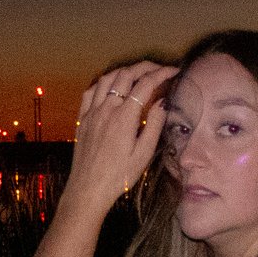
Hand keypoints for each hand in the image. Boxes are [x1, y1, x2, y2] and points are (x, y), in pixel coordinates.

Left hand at [63, 60, 178, 216]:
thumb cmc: (119, 176)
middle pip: (126, 74)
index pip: (146, 84)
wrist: (88, 189)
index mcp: (124, 117)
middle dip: (145, 67)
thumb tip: (164, 101)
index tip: (174, 71)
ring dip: (124, 71)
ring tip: (138, 73)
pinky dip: (103, 82)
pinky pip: (91, 91)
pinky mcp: (83, 119)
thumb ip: (155, 124)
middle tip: (159, 69)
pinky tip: (111, 86)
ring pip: (107, 78)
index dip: (162, 74)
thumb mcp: (144, 154)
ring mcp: (92, 112)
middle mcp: (106, 109)